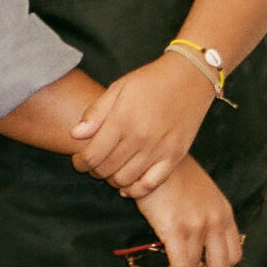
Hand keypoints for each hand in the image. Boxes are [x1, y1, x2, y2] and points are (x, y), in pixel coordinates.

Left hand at [70, 54, 213, 193]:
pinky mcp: (175, 156)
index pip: (92, 155)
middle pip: (106, 170)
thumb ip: (96, 112)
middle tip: (93, 164)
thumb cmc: (151, 80)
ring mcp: (159, 149)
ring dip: (112, 180)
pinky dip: (136, 189)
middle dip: (93, 170)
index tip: (78, 160)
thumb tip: (75, 134)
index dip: (80, 162)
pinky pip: (151, 184)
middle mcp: (140, 138)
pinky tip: (128, 185)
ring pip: (125, 180)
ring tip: (110, 170)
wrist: (190, 76)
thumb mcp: (119, 87)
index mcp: (122, 119)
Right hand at [136, 155, 242, 266]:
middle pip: (222, 266)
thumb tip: (201, 244)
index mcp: (225, 213)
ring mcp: (198, 226)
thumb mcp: (204, 195)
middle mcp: (216, 221)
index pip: (235, 253)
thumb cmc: (175, 176)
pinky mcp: (176, 230)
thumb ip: (209, 216)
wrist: (156, 161)